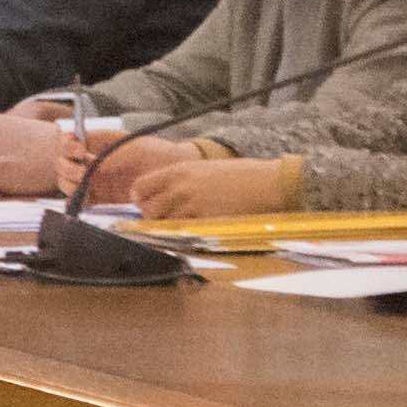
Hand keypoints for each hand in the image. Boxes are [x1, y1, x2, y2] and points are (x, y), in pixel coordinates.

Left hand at [121, 150, 304, 223]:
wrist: (266, 184)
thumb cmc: (242, 176)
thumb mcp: (206, 169)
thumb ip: (183, 181)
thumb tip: (167, 194)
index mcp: (180, 170)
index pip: (141, 186)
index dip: (140, 198)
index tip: (146, 204)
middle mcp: (181, 187)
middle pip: (147, 208)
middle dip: (152, 218)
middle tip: (164, 220)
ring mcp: (191, 205)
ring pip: (162, 224)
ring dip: (167, 229)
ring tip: (181, 228)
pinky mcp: (203, 222)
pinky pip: (181, 233)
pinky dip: (182, 236)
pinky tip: (193, 233)